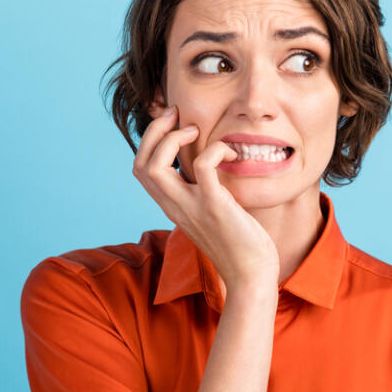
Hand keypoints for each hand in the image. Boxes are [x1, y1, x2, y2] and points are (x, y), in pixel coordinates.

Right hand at [132, 106, 279, 295]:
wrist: (251, 275)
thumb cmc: (239, 244)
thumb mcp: (212, 214)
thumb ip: (203, 194)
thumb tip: (210, 170)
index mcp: (173, 206)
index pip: (141, 170)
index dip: (150, 142)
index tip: (171, 123)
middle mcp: (175, 206)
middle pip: (140, 165)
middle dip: (154, 132)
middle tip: (178, 116)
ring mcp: (192, 207)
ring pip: (155, 167)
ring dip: (173, 139)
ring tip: (197, 131)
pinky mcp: (215, 206)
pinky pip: (204, 167)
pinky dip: (214, 149)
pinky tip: (230, 153)